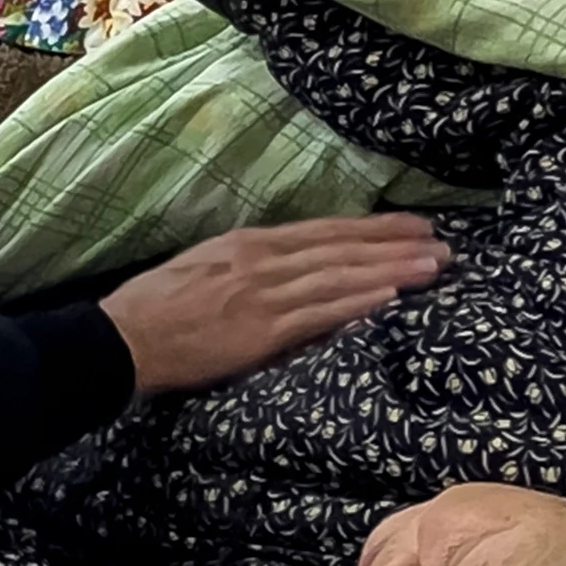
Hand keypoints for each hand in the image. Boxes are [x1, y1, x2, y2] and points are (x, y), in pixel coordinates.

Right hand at [100, 213, 452, 393]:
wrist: (122, 339)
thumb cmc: (154, 308)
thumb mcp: (204, 268)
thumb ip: (250, 266)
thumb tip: (292, 270)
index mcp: (247, 243)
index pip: (323, 231)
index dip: (371, 229)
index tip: (412, 226)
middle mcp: (261, 260)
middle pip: (341, 248)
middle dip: (395, 246)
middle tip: (442, 244)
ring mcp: (263, 294)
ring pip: (340, 276)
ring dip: (392, 271)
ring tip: (434, 267)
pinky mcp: (261, 329)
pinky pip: (320, 313)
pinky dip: (357, 302)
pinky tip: (390, 298)